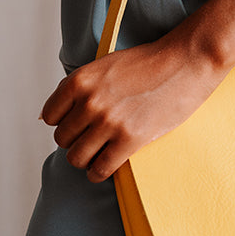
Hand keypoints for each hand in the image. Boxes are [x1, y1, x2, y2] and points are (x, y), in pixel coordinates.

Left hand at [41, 35, 227, 182]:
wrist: (187, 62)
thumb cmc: (152, 63)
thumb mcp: (106, 66)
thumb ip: (80, 88)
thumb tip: (46, 117)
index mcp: (81, 81)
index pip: (50, 116)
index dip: (65, 122)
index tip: (79, 125)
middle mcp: (90, 101)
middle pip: (62, 139)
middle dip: (77, 140)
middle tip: (94, 138)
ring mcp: (110, 121)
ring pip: (76, 157)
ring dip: (86, 159)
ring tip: (99, 154)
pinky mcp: (131, 138)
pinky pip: (100, 168)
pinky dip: (98, 173)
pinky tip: (104, 168)